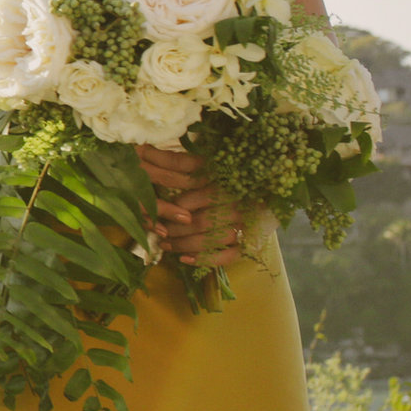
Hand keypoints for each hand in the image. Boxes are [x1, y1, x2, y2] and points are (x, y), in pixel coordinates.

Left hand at [137, 145, 247, 268]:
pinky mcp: (249, 240)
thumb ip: (177, 161)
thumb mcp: (201, 163)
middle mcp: (238, 202)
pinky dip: (206, 259)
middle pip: (203, 220)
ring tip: (166, 245)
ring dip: (185, 244)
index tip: (161, 207)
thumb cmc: (224, 174)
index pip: (200, 196)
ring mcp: (244, 222)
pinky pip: (229, 254)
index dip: (178, 205)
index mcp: (227, 181)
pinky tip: (185, 259)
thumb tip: (145, 151)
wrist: (264, 189)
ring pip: (213, 239)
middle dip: (176, 228)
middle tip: (159, 230)